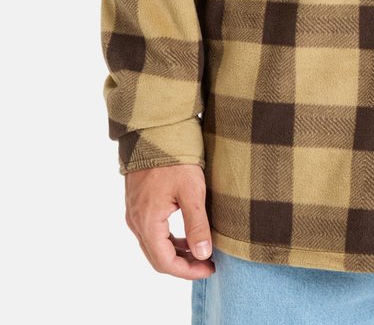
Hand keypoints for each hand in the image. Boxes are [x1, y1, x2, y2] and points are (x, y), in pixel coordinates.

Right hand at [124, 163, 214, 279]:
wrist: (154, 132)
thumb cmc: (174, 160)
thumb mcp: (192, 191)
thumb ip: (197, 225)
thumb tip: (203, 255)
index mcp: (147, 222)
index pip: (165, 262)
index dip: (188, 271)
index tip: (209, 269)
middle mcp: (136, 222)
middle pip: (157, 257)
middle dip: (183, 265)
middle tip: (208, 264)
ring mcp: (134, 213)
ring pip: (154, 245)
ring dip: (176, 253)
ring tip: (201, 252)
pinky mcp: (137, 205)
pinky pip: (151, 232)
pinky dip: (169, 239)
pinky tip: (186, 236)